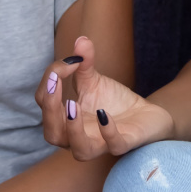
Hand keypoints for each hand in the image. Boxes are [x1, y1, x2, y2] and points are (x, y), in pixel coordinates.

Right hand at [35, 35, 173, 159]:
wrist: (146, 113)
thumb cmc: (113, 101)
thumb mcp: (94, 80)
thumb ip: (84, 63)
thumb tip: (81, 40)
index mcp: (64, 120)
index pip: (44, 103)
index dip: (50, 81)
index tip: (68, 61)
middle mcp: (78, 136)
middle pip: (53, 134)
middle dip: (49, 109)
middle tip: (55, 83)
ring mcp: (101, 143)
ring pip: (80, 150)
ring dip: (73, 129)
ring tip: (71, 106)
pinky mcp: (124, 144)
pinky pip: (114, 146)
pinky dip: (107, 131)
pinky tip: (104, 113)